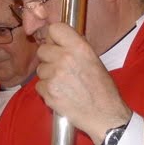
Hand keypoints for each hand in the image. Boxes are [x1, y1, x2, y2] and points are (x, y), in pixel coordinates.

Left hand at [35, 22, 132, 144]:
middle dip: (49, 58)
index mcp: (79, 48)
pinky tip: (61, 94)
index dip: (54, 37)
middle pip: (42, 50)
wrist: (104, 115)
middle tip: (61, 68)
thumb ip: (76, 49)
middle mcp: (65, 58)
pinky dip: (47, 90)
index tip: (56, 44)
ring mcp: (55, 76)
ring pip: (40, 69)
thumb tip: (61, 41)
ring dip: (48, 76)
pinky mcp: (48, 92)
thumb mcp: (94, 61)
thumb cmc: (102, 90)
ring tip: (64, 84)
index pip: (55, 29)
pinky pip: (39, 85)